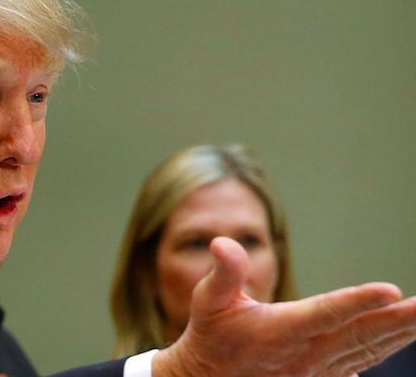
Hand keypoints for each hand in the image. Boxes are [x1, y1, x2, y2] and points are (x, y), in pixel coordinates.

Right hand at [153, 236, 415, 376]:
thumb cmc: (211, 336)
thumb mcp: (209, 301)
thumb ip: (224, 272)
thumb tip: (222, 242)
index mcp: (278, 332)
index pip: (324, 314)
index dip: (356, 302)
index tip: (390, 290)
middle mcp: (303, 354)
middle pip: (359, 335)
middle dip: (399, 320)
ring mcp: (315, 370)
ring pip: (366, 350)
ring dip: (399, 334)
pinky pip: (360, 362)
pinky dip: (384, 349)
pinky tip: (401, 338)